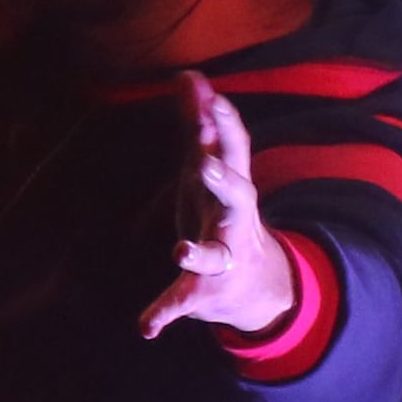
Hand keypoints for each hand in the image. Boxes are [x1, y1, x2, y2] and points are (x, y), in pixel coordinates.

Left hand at [140, 75, 298, 338]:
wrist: (255, 282)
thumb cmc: (223, 212)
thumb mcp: (211, 170)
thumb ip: (199, 126)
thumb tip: (189, 75)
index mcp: (233, 188)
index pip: (234, 152)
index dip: (226, 126)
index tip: (214, 98)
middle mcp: (233, 221)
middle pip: (236, 196)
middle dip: (221, 180)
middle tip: (204, 165)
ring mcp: (222, 257)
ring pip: (213, 254)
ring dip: (196, 253)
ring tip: (179, 251)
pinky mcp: (204, 290)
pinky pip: (183, 300)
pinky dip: (163, 312)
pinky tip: (145, 326)